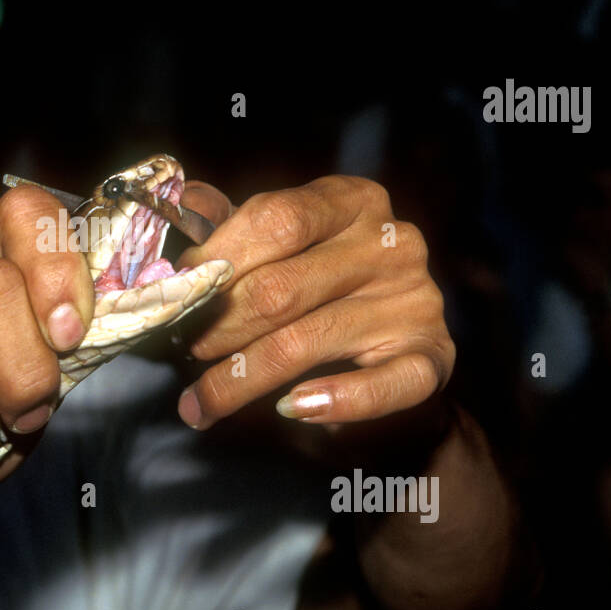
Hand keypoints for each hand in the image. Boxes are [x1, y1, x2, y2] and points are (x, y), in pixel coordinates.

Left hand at [172, 175, 454, 428]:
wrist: (398, 349)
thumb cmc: (325, 288)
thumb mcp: (285, 244)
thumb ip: (236, 225)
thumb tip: (185, 204)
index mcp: (352, 200)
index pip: (276, 218)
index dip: (217, 258)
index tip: (178, 293)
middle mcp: (392, 243)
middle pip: (281, 286)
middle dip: (219, 326)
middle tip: (186, 350)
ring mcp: (416, 300)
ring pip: (307, 342)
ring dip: (241, 379)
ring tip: (202, 402)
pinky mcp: (432, 357)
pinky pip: (381, 385)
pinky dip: (333, 401)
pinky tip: (291, 409)